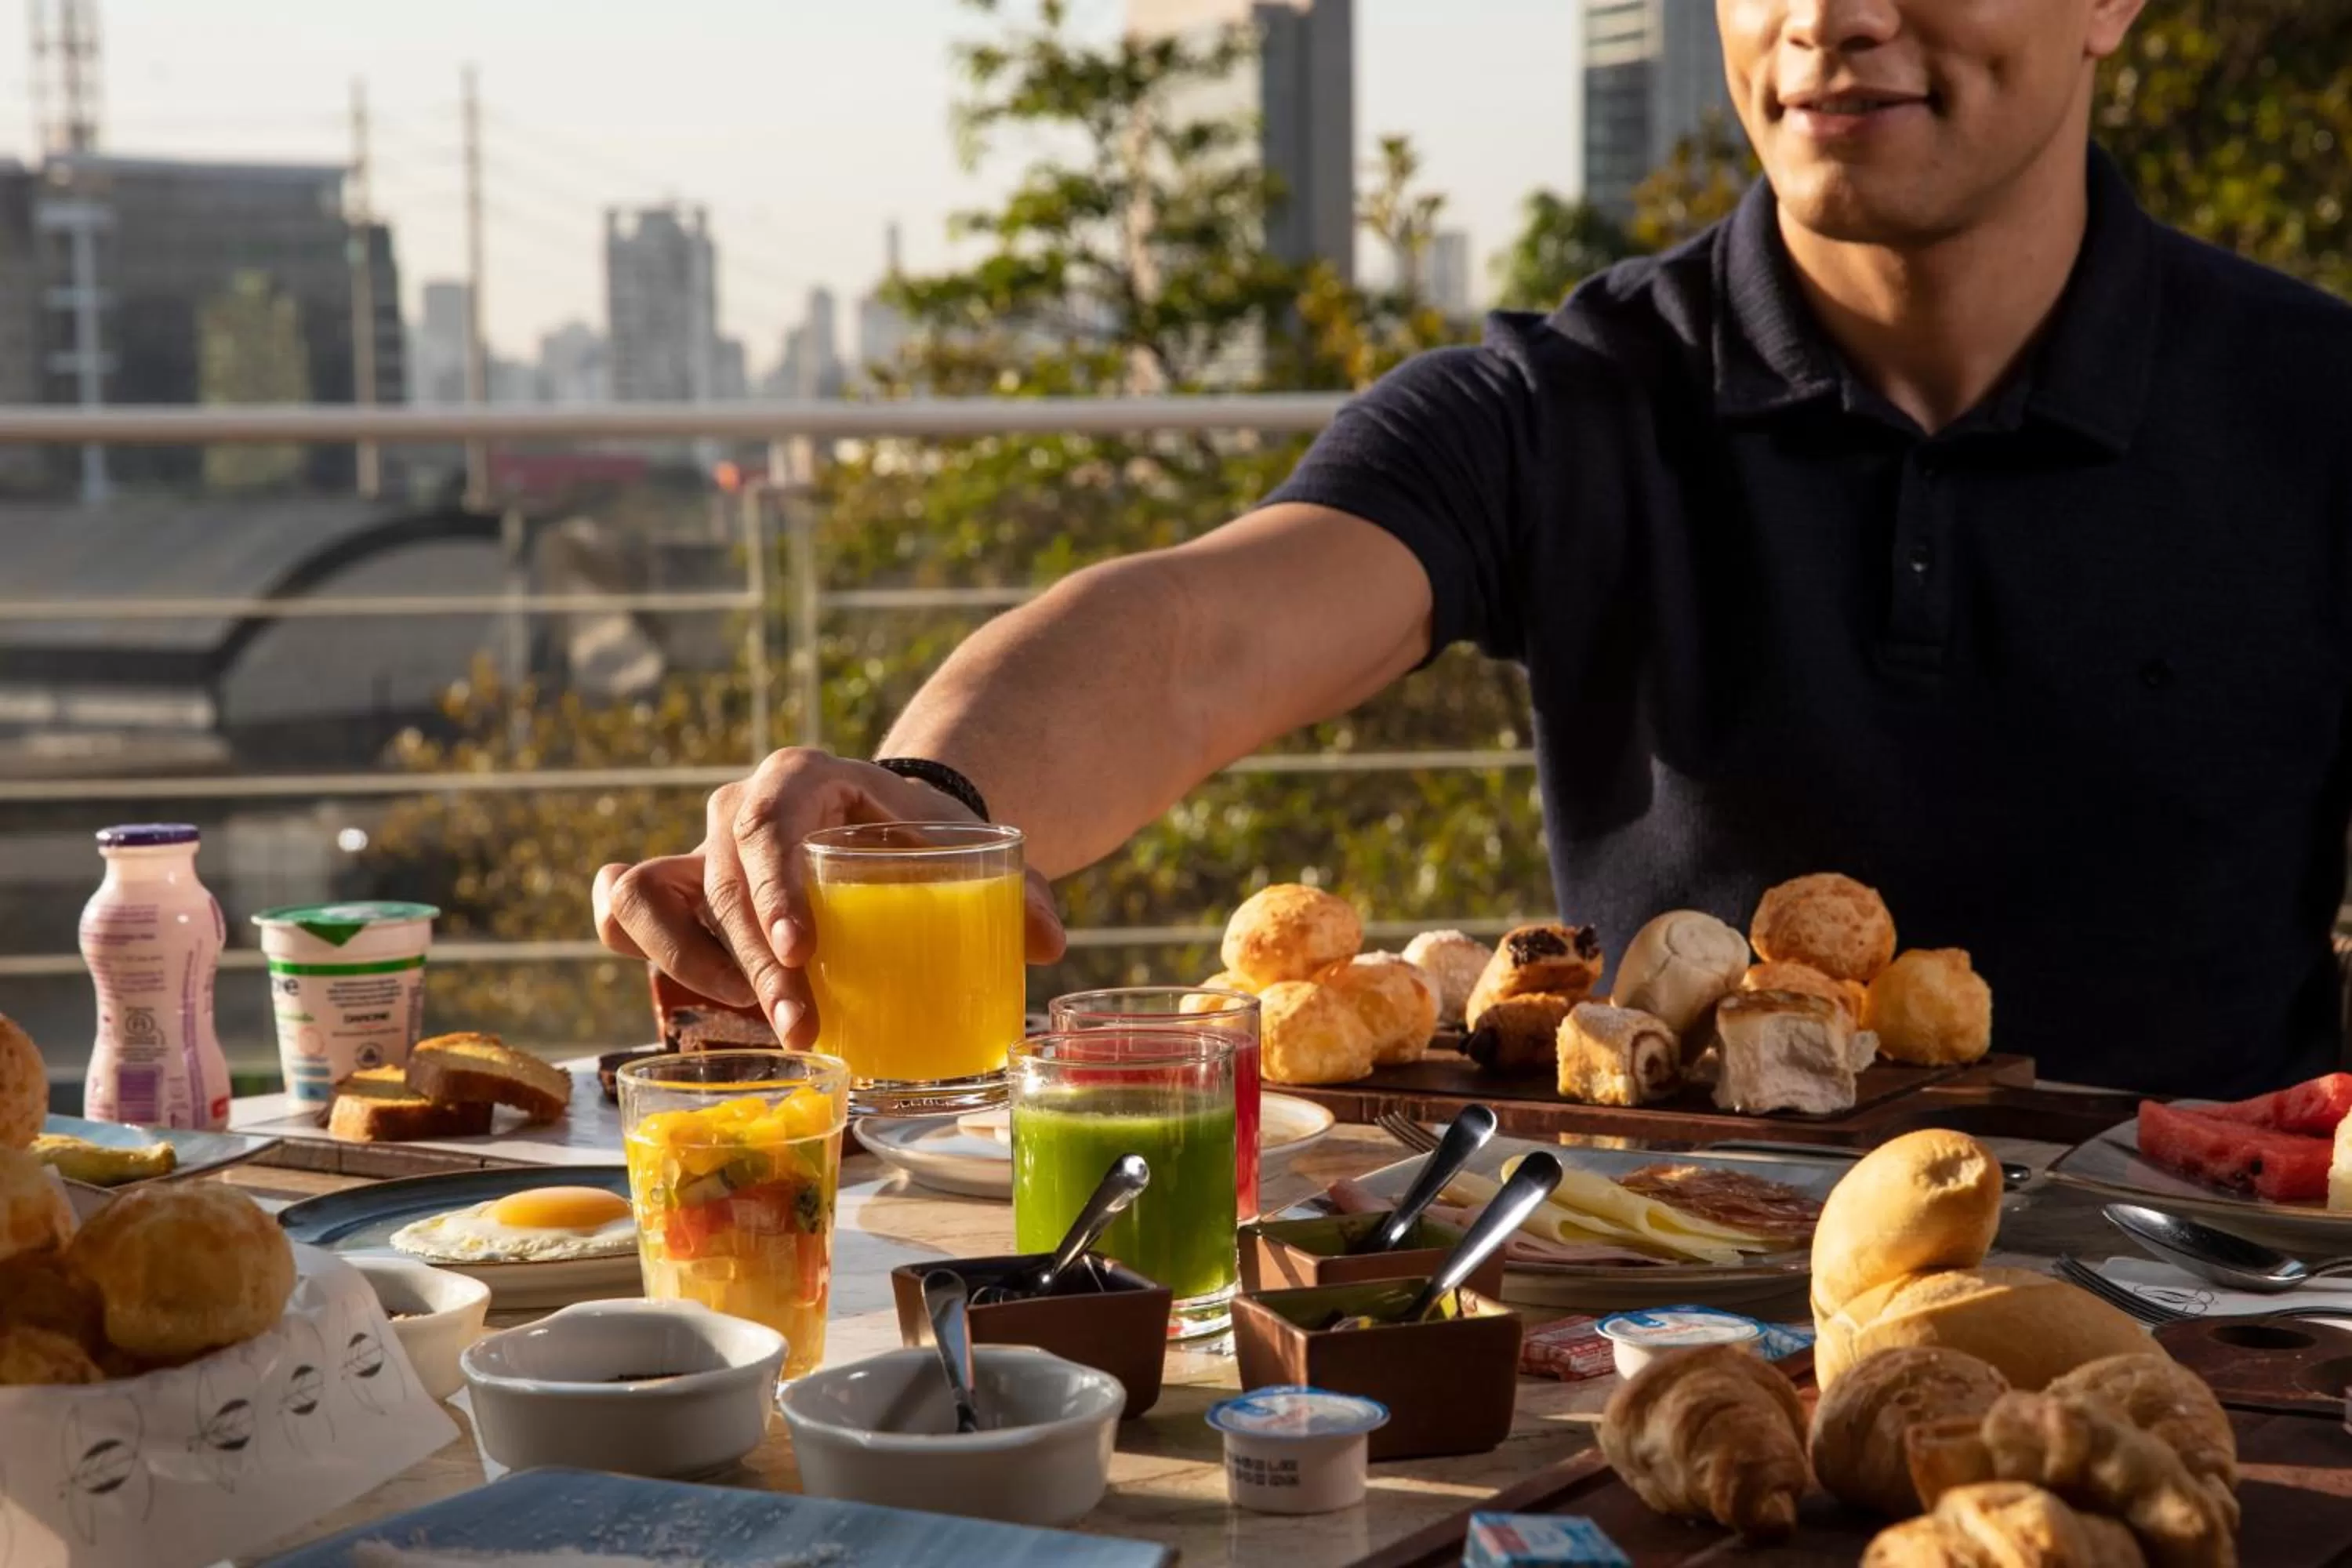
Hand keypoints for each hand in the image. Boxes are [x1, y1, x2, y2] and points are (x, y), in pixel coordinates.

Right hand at [593, 749, 1066, 1047]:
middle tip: (801, 1026)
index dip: (773, 888)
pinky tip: (687, 1002)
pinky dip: (639, 949)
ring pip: (653, 898)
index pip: (768, 824)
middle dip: (754, 963)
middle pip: (722, 881)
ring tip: (758, 1021)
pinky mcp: (675, 888)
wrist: (885, 825)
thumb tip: (1053, 945)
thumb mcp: (969, 848)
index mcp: (804, 776)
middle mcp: (738, 806)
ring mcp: (697, 847)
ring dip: (692, 965)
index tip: (799, 952)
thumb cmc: (922, 836)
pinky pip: (623, 908)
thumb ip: (1019, 891)